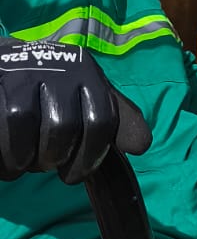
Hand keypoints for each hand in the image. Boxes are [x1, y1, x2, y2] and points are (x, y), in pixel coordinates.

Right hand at [0, 41, 148, 183]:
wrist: (9, 64)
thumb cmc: (52, 94)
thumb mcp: (89, 101)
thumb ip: (118, 122)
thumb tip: (141, 145)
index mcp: (87, 74)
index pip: (101, 121)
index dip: (90, 156)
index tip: (74, 174)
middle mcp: (57, 68)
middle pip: (61, 125)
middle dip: (53, 157)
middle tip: (45, 163)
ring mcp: (22, 72)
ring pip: (22, 121)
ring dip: (23, 156)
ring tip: (22, 163)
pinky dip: (3, 154)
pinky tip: (6, 161)